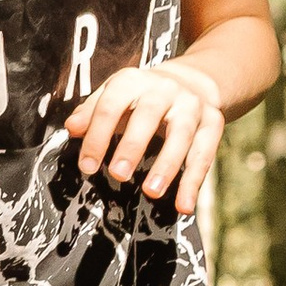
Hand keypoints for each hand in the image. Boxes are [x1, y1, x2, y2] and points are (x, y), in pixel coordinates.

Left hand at [66, 55, 226, 217]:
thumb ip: (92, 112)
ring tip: (152, 191)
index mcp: (132, 81)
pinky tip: (184, 205)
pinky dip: (194, 182)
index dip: (97, 136)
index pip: (110, 106)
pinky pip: (204, 153)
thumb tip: (72, 128)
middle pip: (148, 116)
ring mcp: (191, 105)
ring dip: (167, 165)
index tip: (87, 167)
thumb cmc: (141, 97)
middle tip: (119, 175)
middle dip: (132, 146)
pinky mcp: (213, 122)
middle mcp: (164, 89)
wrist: (192, 80)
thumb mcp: (115, 96)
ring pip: (181, 134)